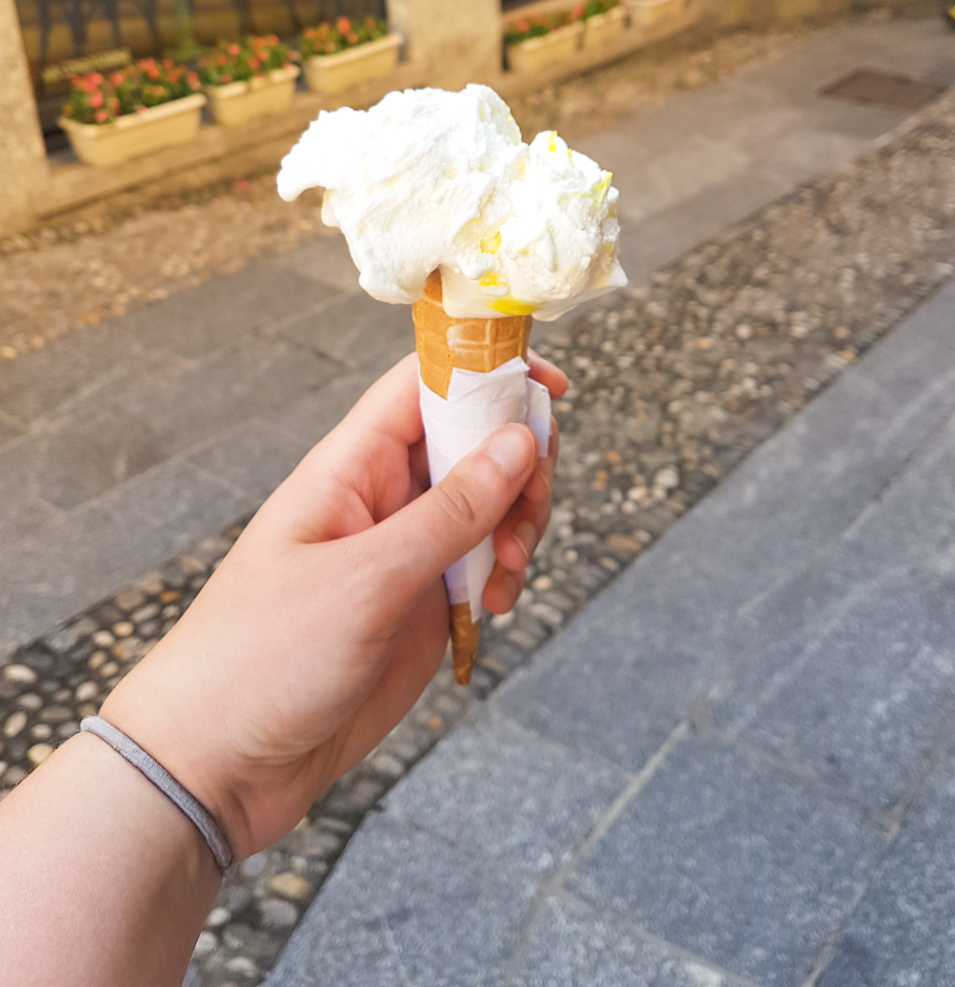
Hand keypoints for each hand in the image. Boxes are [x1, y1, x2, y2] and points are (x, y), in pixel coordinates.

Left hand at [101, 350, 564, 860]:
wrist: (219, 766)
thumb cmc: (264, 657)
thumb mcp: (366, 581)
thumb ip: (450, 512)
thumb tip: (522, 439)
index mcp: (351, 466)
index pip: (425, 384)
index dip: (488, 370)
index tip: (552, 387)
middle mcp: (382, 497)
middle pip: (474, 440)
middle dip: (520, 467)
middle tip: (525, 517)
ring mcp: (404, 552)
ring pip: (489, 503)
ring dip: (517, 525)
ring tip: (504, 576)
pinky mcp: (420, 605)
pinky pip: (481, 563)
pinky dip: (504, 574)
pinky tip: (493, 608)